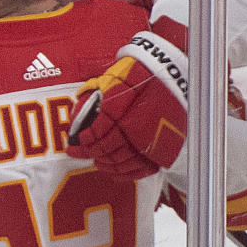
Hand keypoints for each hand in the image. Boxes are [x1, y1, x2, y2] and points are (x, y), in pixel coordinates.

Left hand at [67, 29, 187, 179]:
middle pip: (106, 149)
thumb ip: (92, 97)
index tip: (76, 142)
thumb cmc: (138, 73)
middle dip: (89, 153)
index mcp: (121, 109)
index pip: (96, 133)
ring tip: (96, 161)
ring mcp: (150, 139)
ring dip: (106, 164)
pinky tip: (115, 172)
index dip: (84, 140)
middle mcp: (135, 127)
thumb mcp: (110, 79)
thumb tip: (76, 115)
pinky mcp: (163, 147)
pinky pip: (142, 168)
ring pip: (122, 161)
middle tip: (79, 153)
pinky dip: (126, 174)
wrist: (170, 73)